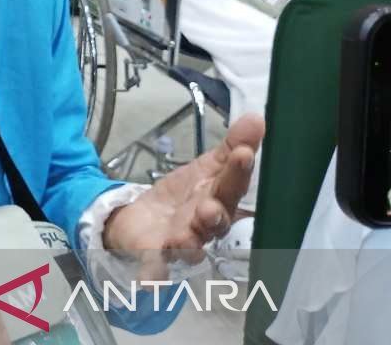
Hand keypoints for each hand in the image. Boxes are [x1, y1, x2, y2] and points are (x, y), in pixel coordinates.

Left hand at [102, 114, 263, 278]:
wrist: (141, 220)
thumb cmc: (184, 197)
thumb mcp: (206, 167)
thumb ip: (230, 146)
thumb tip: (256, 117)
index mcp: (219, 199)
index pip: (232, 185)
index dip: (239, 171)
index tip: (244, 154)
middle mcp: (204, 226)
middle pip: (214, 219)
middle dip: (215, 213)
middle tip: (210, 206)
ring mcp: (180, 242)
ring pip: (189, 245)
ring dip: (188, 242)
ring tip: (182, 238)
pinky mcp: (154, 255)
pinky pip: (155, 267)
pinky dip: (153, 274)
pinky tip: (150, 282)